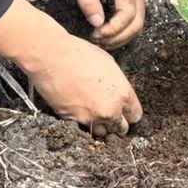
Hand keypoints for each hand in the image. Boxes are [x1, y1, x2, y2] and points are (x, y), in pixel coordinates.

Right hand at [23, 31, 143, 136]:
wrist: (51, 58)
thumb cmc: (79, 54)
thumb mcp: (109, 64)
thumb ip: (118, 84)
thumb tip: (118, 92)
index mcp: (123, 93)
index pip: (135, 115)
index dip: (130, 113)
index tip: (126, 111)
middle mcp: (110, 110)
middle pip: (121, 128)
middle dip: (117, 121)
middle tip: (110, 112)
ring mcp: (91, 118)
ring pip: (103, 133)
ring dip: (101, 126)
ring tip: (94, 113)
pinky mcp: (73, 122)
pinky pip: (84, 129)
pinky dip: (84, 123)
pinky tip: (80, 111)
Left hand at [68, 0, 146, 48]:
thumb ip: (87, 1)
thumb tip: (96, 24)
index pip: (127, 14)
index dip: (113, 29)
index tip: (95, 34)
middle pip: (137, 23)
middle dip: (118, 38)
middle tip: (98, 41)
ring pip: (139, 23)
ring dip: (122, 36)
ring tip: (102, 40)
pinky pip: (136, 17)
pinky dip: (125, 29)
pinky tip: (109, 32)